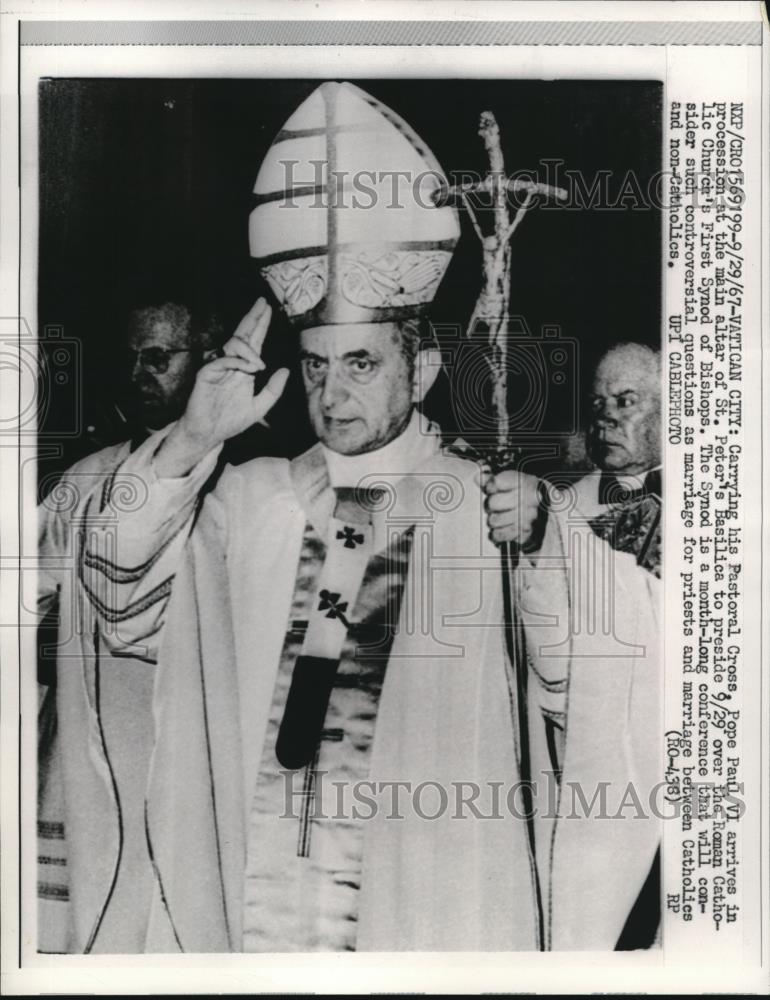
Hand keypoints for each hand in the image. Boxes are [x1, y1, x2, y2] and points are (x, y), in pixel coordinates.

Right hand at [157, 298, 288, 476]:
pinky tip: (250, 368)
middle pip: (243, 335)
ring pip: (235, 345)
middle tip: (263, 303)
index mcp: (243, 369)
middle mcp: (231, 364)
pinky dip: (238, 362)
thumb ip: (273, 390)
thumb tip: (285, 370)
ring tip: (259, 365)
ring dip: (250, 350)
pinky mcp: (206, 374)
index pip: (253, 342)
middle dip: (254, 318)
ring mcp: (218, 367)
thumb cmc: (230, 422)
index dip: (260, 325)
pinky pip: (224, 360)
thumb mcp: (259, 407)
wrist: (209, 435)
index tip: (268, 309)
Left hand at [478, 468, 542, 547]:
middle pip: (492, 503)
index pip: (496, 483)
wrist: (544, 515)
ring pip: (494, 520)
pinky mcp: (525, 534)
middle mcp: (530, 499)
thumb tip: (478, 477)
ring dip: (493, 520)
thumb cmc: (523, 496)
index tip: (491, 489)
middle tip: (497, 506)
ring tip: (501, 517)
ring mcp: (529, 518)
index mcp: (526, 482)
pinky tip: (503, 527)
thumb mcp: (512, 482)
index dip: (489, 487)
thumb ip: (493, 479)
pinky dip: (497, 533)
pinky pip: (499, 534)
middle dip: (490, 505)